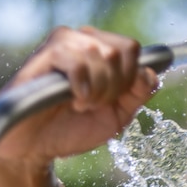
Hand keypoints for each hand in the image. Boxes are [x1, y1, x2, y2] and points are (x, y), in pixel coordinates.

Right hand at [0, 26, 159, 170]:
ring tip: (80, 103)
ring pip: (102, 55)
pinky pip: (79, 62)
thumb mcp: (117, 115)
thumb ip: (138, 95)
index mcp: (102, 52)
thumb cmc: (73, 128)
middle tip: (93, 104)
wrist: (37, 145)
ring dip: (97, 90)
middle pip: (121, 51)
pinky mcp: (46, 53)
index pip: (132, 48)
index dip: (131, 78)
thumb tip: (150, 74)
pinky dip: (82, 87)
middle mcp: (84, 41)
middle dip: (114, 88)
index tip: (113, 100)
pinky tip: (71, 98)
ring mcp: (64, 43)